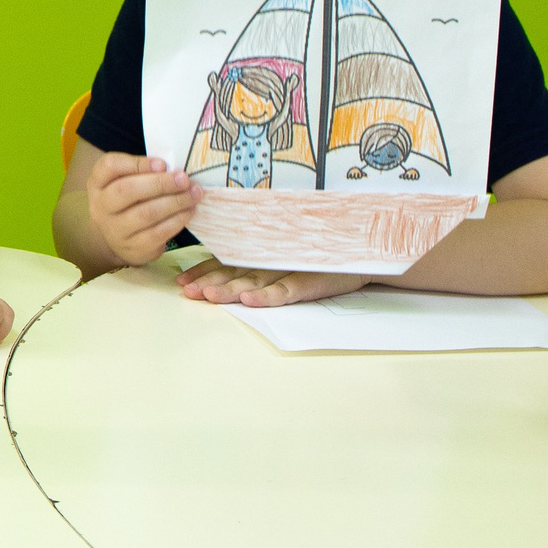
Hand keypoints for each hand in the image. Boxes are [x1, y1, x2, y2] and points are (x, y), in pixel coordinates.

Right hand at [87, 153, 199, 267]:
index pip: (110, 166)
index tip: (162, 164)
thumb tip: (174, 170)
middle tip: (184, 179)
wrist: (118, 239)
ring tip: (194, 194)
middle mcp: (101, 206)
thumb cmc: (128, 202)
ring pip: (146, 213)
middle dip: (160, 183)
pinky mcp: (133, 248)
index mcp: (98, 183)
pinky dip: (177, 220)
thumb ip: (143, 172)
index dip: (137, 163)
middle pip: (127, 190)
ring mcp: (114, 230)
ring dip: (175, 202)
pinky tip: (189, 211)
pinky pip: (158, 233)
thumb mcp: (125, 182)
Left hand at [177, 257, 368, 306]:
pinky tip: (250, 300)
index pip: (227, 261)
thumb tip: (223, 273)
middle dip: (209, 283)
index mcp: (263, 252)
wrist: (364, 248)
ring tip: (209, 295)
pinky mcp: (311, 278)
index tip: (182, 281)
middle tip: (187, 291)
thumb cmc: (322, 252)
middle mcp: (273, 258)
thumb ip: (259, 260)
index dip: (204, 271)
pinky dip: (267, 295)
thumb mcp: (287, 253)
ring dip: (230, 289)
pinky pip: (286, 289)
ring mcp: (291, 267)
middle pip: (235, 272)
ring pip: (255, 280)